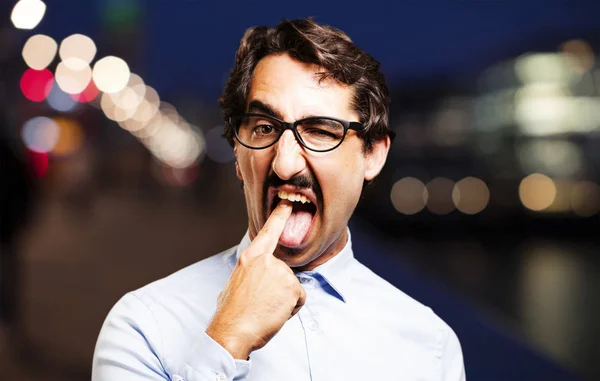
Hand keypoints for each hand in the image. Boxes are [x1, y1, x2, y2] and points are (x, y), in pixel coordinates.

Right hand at [205, 200, 306, 359]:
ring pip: (292, 287)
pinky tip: (275, 313)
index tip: (287, 204)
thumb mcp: (235, 283)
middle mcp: (266, 261)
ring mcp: (281, 273)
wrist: (232, 330)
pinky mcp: (292, 287)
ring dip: (284, 300)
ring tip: (265, 309)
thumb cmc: (230, 313)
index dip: (279, 216)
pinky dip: (291, 309)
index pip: (268, 232)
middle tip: (260, 303)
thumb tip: (255, 278)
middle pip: (283, 272)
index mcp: (250, 258)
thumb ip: (250, 273)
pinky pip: (299, 299)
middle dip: (278, 289)